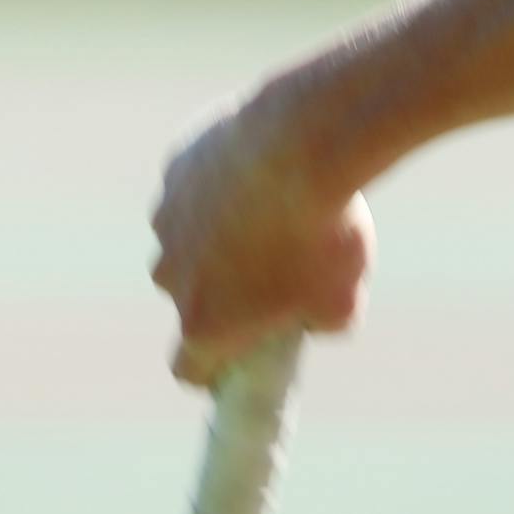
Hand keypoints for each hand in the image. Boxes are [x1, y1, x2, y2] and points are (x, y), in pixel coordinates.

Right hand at [149, 95, 374, 387]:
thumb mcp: (345, 299)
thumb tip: (315, 319)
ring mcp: (167, 218)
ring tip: (272, 207)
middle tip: (271, 268)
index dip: (213, 369)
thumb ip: (324, 323)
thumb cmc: (323, 231)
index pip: (188, 367)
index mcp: (205, 321)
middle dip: (220, 288)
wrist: (303, 144)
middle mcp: (170, 274)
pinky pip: (194, 183)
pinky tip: (262, 166)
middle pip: (186, 295)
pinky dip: (219, 181)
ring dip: (215, 230)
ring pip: (186, 235)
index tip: (238, 357)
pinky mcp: (175, 168)